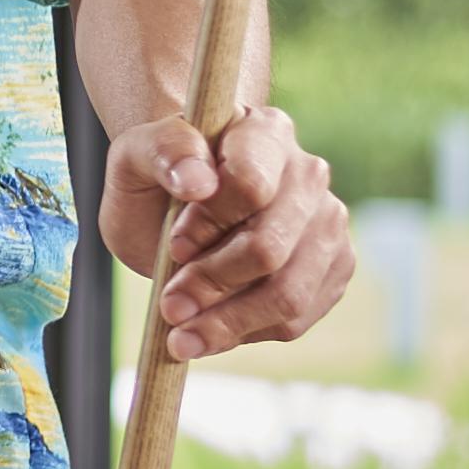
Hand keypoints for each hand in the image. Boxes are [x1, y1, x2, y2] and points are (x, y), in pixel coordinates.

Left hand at [98, 107, 352, 357]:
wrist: (179, 203)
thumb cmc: (158, 177)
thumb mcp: (135, 156)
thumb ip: (162, 153)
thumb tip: (198, 182)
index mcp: (264, 132)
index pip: (251, 184)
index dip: (208, 224)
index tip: (174, 244)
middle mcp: (308, 174)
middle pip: (269, 249)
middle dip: (211, 285)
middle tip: (170, 306)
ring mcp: (327, 223)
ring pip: (288, 293)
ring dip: (227, 322)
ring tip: (181, 336)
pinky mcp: (332, 269)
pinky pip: (296, 319)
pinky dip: (247, 334)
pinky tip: (210, 332)